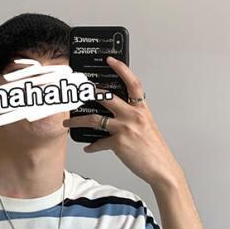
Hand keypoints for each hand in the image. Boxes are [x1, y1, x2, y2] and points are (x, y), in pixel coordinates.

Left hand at [62, 56, 181, 190]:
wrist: (161, 168)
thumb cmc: (154, 149)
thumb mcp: (147, 126)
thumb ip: (133, 116)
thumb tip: (116, 114)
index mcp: (141, 109)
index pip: (132, 83)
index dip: (121, 69)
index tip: (110, 60)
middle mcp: (133, 115)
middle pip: (107, 97)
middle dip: (90, 93)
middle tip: (78, 92)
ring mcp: (125, 128)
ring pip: (95, 119)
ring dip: (78, 120)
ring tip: (68, 122)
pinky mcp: (118, 143)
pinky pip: (99, 143)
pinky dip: (92, 146)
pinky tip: (88, 148)